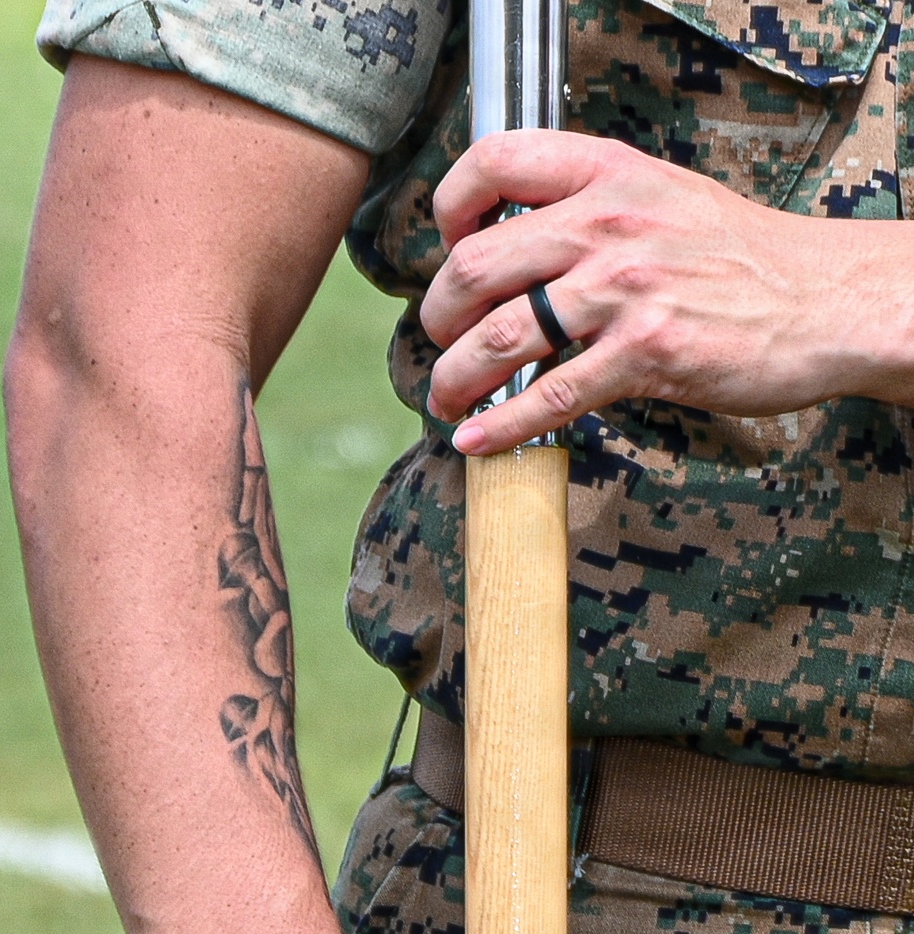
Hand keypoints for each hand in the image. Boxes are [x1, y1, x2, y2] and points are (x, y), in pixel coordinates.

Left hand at [422, 130, 897, 452]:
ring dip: (455, 379)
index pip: (495, 162)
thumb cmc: (743, 258)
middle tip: (438, 346)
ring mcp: (625, 291)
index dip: (451, 207)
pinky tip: (477, 443)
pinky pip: (551, 396)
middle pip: (476, 266)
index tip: (448, 246)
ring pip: (501, 336)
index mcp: (608, 174)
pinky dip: (501, 427)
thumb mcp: (665, 198)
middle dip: (438, 318)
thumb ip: (594, 207)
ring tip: (445, 401)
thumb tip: (521, 251)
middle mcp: (608, 224)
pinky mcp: (646, 355)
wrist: (824, 300)